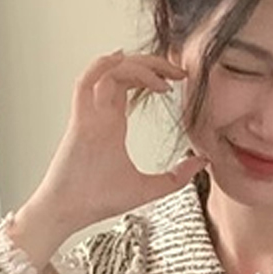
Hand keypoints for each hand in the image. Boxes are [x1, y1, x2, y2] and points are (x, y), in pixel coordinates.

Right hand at [21, 51, 204, 238]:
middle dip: (150, 63)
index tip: (179, 79)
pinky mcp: (78, 122)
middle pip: (121, 71)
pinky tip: (124, 60)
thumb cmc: (99, 200)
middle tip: (179, 70)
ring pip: (107, 72)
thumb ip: (177, 176)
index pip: (130, 84)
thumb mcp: (150, 188)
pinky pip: (85, 84)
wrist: (68, 213)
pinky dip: (101, 66)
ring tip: (164, 74)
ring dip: (135, 65)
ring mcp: (88, 115)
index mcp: (112, 124)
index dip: (153, 74)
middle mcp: (99, 113)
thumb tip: (204, 161)